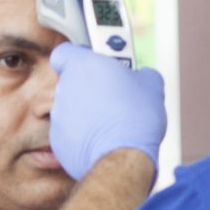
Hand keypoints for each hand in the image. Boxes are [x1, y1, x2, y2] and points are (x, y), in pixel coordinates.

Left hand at [48, 43, 166, 179]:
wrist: (123, 156)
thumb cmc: (136, 116)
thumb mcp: (151, 84)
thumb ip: (139, 73)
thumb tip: (142, 76)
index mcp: (82, 66)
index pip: (64, 52)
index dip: (77, 57)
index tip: (93, 64)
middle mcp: (64, 88)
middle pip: (71, 83)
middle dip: (88, 88)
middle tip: (111, 96)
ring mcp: (58, 116)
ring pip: (70, 109)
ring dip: (86, 112)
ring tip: (111, 121)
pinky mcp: (58, 141)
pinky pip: (70, 133)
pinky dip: (83, 135)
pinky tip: (103, 139)